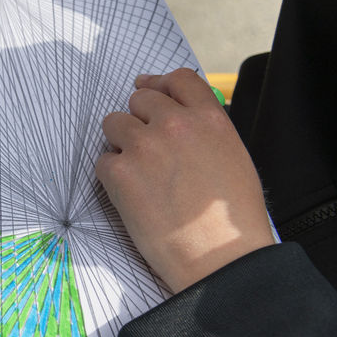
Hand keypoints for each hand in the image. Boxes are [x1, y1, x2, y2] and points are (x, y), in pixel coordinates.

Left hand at [95, 69, 274, 292]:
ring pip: (113, 123)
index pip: (179, 79)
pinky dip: (112, 175)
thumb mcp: (233, 157)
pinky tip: (133, 195)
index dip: (160, 83)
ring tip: (139, 172)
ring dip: (121, 141)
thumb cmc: (231, 218)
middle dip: (139, 119)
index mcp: (209, 119)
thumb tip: (178, 115)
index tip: (149, 88)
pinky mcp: (119, 171)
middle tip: (146, 146)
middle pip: (140, 99)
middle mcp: (175, 124)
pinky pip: (103, 160)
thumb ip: (204, 130)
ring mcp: (144, 146)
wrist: (220, 257)